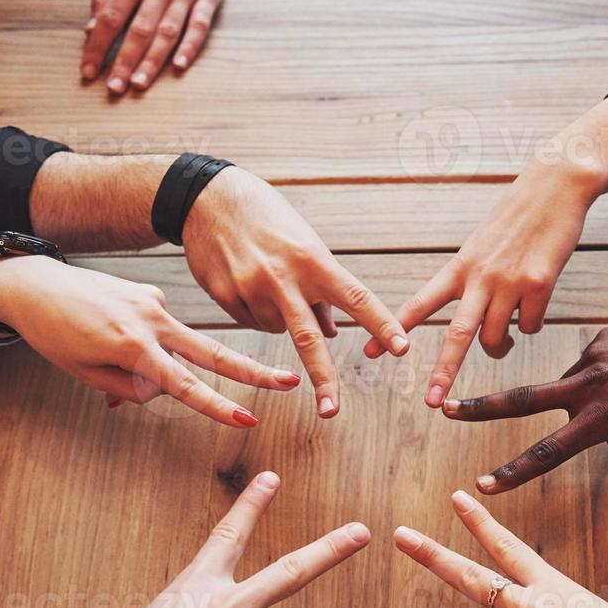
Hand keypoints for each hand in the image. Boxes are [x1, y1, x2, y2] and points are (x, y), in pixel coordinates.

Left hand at [0, 255, 298, 425]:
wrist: (32, 284)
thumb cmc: (53, 334)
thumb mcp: (84, 373)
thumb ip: (127, 389)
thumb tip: (157, 394)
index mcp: (134, 348)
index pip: (186, 386)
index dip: (219, 407)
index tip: (249, 420)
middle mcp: (153, 323)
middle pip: (214, 354)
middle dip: (253, 371)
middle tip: (288, 382)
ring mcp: (155, 304)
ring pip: (189, 341)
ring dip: (181, 360)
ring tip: (103, 348)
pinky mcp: (150, 293)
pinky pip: (159, 328)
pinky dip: (143, 340)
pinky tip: (105, 330)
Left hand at [82, 0, 226, 92]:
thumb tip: (91, 30)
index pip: (111, 17)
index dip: (97, 46)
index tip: (88, 71)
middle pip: (139, 30)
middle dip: (123, 62)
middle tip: (114, 88)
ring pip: (167, 32)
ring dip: (152, 61)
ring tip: (138, 84)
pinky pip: (199, 26)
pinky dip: (189, 47)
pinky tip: (178, 66)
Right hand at [183, 166, 409, 415]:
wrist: (207, 198)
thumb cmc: (267, 219)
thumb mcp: (304, 245)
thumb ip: (322, 288)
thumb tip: (332, 333)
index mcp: (312, 260)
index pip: (357, 298)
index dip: (381, 324)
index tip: (401, 348)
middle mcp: (283, 276)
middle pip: (309, 337)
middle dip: (323, 378)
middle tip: (332, 410)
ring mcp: (250, 287)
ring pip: (277, 329)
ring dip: (282, 319)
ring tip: (269, 281)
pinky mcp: (223, 296)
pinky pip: (250, 322)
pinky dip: (256, 312)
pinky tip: (247, 284)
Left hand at [364, 161, 594, 406]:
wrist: (555, 186)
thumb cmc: (518, 217)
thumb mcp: (482, 246)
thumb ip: (472, 280)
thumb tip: (475, 320)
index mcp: (460, 267)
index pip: (419, 303)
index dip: (393, 330)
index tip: (370, 353)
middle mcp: (480, 277)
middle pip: (456, 334)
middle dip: (443, 371)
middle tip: (432, 402)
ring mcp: (509, 282)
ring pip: (496, 339)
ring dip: (500, 348)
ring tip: (506, 341)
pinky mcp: (540, 283)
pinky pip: (530, 326)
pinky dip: (532, 324)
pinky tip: (537, 303)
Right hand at [443, 311, 607, 491]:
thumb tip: (596, 430)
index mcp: (604, 418)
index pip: (548, 451)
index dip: (513, 471)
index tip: (483, 484)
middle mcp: (591, 384)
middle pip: (524, 399)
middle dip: (483, 407)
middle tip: (449, 410)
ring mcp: (595, 355)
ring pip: (575, 384)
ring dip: (591, 395)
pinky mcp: (604, 336)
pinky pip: (596, 364)